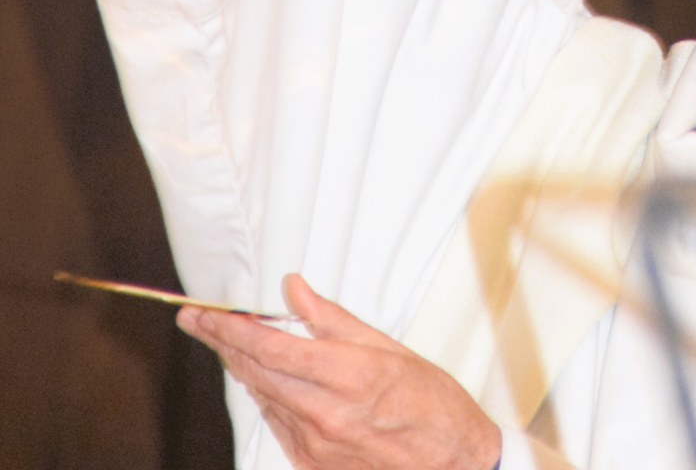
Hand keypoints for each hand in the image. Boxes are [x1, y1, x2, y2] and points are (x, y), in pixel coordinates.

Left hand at [178, 275, 500, 469]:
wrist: (451, 464)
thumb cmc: (432, 404)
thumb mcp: (389, 348)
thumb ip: (333, 319)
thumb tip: (296, 291)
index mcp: (347, 376)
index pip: (269, 345)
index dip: (230, 326)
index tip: (205, 312)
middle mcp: (323, 413)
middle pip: (255, 370)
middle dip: (221, 342)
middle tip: (196, 321)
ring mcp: (315, 444)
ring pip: (261, 396)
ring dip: (238, 366)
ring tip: (221, 340)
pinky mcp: (313, 463)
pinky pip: (276, 422)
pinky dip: (263, 394)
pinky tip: (257, 377)